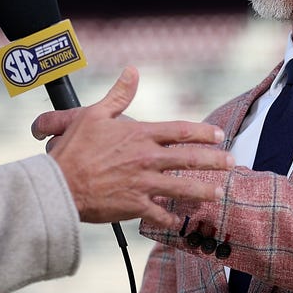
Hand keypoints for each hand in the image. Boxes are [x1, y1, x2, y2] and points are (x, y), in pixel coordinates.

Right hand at [39, 66, 233, 228]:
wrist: (60, 184)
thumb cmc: (74, 149)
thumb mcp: (94, 114)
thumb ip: (118, 95)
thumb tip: (132, 71)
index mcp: (140, 135)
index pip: (180, 131)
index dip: (203, 132)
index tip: (218, 134)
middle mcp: (146, 159)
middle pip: (189, 159)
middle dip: (214, 161)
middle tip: (231, 162)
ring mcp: (143, 184)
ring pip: (181, 188)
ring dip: (203, 190)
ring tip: (219, 193)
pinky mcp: (134, 206)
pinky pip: (159, 215)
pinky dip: (172, 219)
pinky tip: (181, 221)